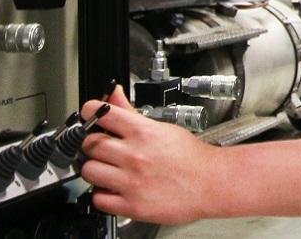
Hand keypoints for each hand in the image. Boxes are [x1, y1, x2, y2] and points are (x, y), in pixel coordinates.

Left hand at [79, 86, 224, 224]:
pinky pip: (99, 199)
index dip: (90, 112)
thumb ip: (131, 113)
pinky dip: (102, 194)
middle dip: (93, 145)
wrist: (211, 182)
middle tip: (102, 148)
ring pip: (89, 171)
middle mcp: (134, 156)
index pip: (101, 113)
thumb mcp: (161, 128)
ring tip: (107, 170)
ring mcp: (132, 182)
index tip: (89, 115)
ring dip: (95, 170)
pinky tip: (113, 189)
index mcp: (142, 132)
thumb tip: (114, 94)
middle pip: (90, 144)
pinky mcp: (132, 205)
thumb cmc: (191, 157)